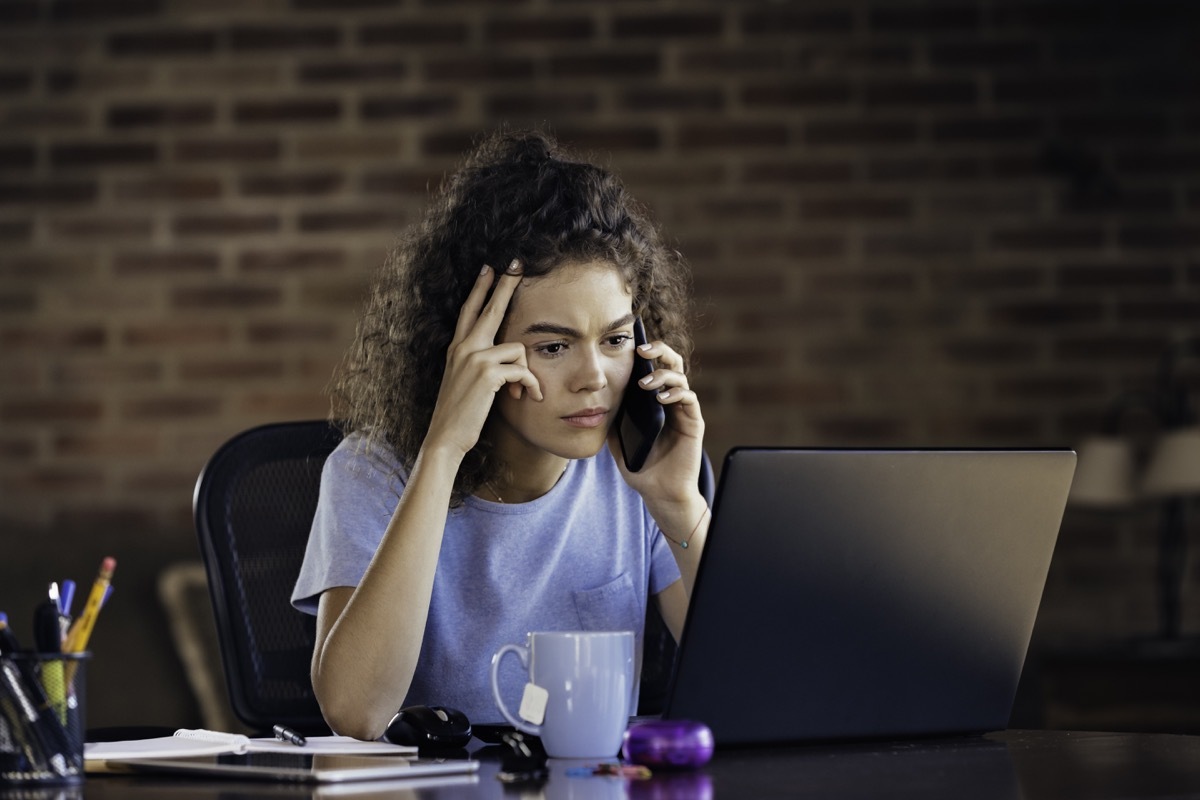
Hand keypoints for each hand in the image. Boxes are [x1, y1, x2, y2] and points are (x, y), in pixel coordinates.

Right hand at [425, 260, 542, 459]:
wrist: (446, 437)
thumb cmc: (460, 415)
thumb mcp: (467, 383)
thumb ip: (481, 366)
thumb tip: (509, 360)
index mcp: (457, 349)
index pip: (469, 310)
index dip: (480, 288)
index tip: (488, 268)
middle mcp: (463, 348)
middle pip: (490, 308)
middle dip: (505, 285)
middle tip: (516, 264)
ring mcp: (474, 358)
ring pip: (517, 349)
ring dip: (527, 374)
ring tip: (525, 393)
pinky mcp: (487, 373)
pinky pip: (522, 370)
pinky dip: (531, 385)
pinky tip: (529, 398)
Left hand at [609, 336, 704, 507]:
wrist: (659, 493)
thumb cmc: (641, 467)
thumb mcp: (618, 439)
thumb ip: (612, 418)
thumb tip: (596, 399)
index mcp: (654, 401)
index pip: (653, 368)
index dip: (645, 354)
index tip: (629, 346)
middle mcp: (671, 401)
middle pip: (671, 364)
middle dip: (658, 351)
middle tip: (642, 350)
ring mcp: (683, 411)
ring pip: (680, 377)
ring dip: (662, 375)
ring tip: (646, 384)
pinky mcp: (693, 423)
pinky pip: (689, 399)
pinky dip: (675, 393)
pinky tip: (661, 398)